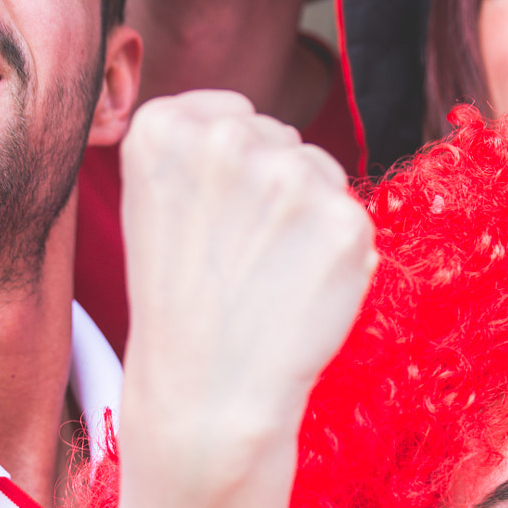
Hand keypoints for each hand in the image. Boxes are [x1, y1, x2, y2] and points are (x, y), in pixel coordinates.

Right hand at [119, 90, 375, 468]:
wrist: (209, 394)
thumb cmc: (183, 304)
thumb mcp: (156, 203)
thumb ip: (201, 146)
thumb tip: (268, 127)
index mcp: (163, 127)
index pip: (233, 113)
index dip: (230, 172)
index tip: (209, 221)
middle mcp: (226, 138)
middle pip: (281, 138)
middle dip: (271, 188)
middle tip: (239, 257)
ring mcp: (290, 176)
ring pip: (321, 171)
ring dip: (307, 215)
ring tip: (268, 275)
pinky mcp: (344, 218)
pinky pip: (352, 216)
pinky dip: (337, 254)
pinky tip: (301, 291)